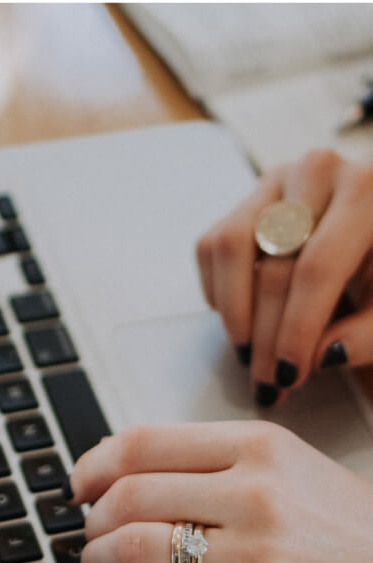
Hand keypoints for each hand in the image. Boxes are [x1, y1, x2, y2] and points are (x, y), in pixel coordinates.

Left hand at [69, 421, 372, 562]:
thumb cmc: (350, 528)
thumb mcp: (290, 466)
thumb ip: (213, 460)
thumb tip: (122, 468)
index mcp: (258, 445)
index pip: (142, 443)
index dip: (92, 466)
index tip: (78, 487)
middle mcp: (257, 493)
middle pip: (129, 497)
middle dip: (90, 522)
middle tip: (87, 537)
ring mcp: (264, 558)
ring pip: (136, 549)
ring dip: (97, 562)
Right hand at [196, 150, 372, 406]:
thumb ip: (370, 334)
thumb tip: (322, 356)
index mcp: (367, 191)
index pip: (317, 268)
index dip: (297, 328)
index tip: (289, 374)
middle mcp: (317, 173)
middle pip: (273, 268)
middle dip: (266, 337)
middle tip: (267, 382)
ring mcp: (273, 182)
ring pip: (229, 248)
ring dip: (233, 313)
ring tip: (247, 353)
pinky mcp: (245, 200)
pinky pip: (212, 248)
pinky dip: (218, 291)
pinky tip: (241, 318)